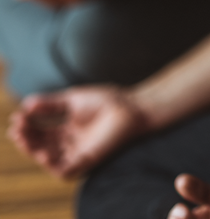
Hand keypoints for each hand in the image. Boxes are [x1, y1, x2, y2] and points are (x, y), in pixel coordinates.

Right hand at [7, 84, 147, 178]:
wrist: (130, 106)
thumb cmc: (106, 101)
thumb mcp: (73, 100)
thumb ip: (50, 104)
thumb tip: (25, 104)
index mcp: (66, 130)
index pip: (40, 132)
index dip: (27, 127)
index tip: (16, 117)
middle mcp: (69, 144)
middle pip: (41, 146)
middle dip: (27, 139)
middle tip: (16, 128)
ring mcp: (77, 153)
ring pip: (48, 160)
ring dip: (34, 151)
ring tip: (25, 139)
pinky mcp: (86, 161)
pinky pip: (65, 171)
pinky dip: (52, 166)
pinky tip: (43, 153)